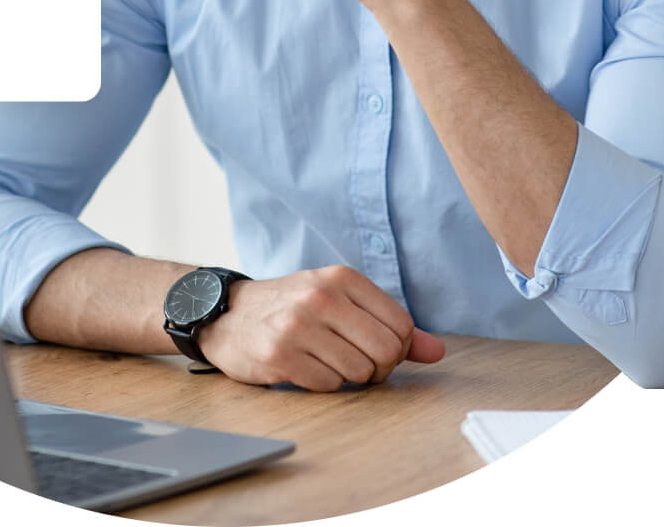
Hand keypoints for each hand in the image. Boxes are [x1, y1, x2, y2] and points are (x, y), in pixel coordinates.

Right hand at [194, 265, 444, 390]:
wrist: (226, 313)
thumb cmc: (289, 308)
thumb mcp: (338, 302)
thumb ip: (388, 324)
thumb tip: (437, 351)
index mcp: (340, 278)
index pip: (401, 325)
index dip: (396, 348)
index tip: (374, 347)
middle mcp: (320, 297)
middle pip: (386, 351)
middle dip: (378, 368)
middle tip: (356, 363)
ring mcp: (297, 325)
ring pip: (359, 372)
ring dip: (348, 377)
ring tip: (326, 361)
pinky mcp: (278, 354)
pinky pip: (328, 385)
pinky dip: (322, 384)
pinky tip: (304, 368)